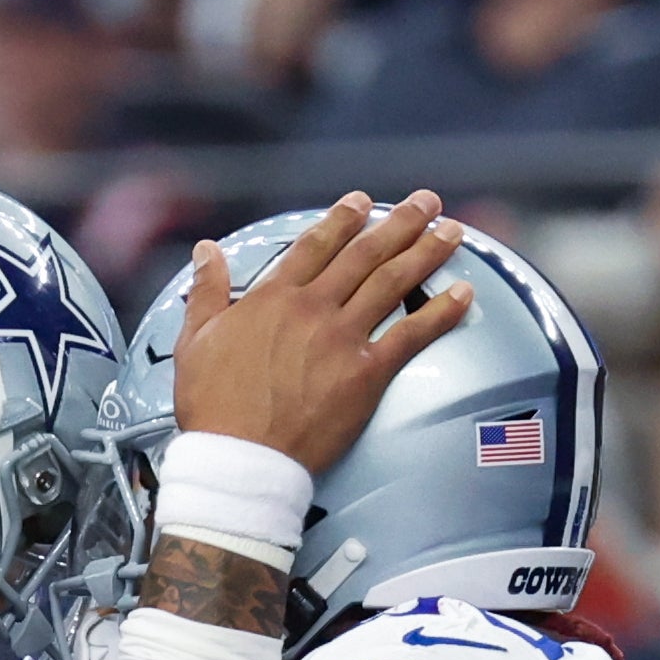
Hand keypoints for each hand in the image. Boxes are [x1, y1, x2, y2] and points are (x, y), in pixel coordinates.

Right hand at [169, 190, 475, 473]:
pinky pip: (412, 335)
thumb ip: (207, 290)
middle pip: (364, 253)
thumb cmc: (213, 407)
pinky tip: (464, 293)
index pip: (316, 244)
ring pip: (392, 282)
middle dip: (399, 222)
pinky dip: (441, 312)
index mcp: (273, 297)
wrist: (240, 458)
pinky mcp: (366, 373)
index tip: (362, 201)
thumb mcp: (195, 339)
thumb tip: (206, 249)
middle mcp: (313, 307)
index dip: (343, 218)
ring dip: (426, 252)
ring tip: (451, 232)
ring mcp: (342, 338)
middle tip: (426, 203)